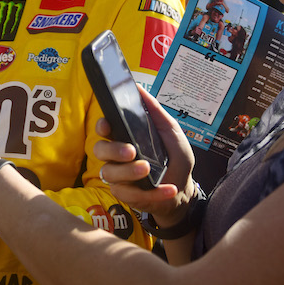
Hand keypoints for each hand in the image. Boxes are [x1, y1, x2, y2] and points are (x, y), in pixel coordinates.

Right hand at [94, 88, 196, 222]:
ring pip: (109, 173)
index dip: (102, 125)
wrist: (184, 189)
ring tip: (147, 170)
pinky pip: (128, 195)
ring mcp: (119, 177)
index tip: (108, 125)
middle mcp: (117, 156)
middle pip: (99, 150)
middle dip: (113, 150)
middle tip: (131, 151)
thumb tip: (139, 88)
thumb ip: (155, 111)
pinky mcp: (126, 195)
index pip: (104, 128)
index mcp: (125, 137)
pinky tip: (168, 189)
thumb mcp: (171, 131)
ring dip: (129, 172)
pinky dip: (151, 193)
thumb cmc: (174, 159)